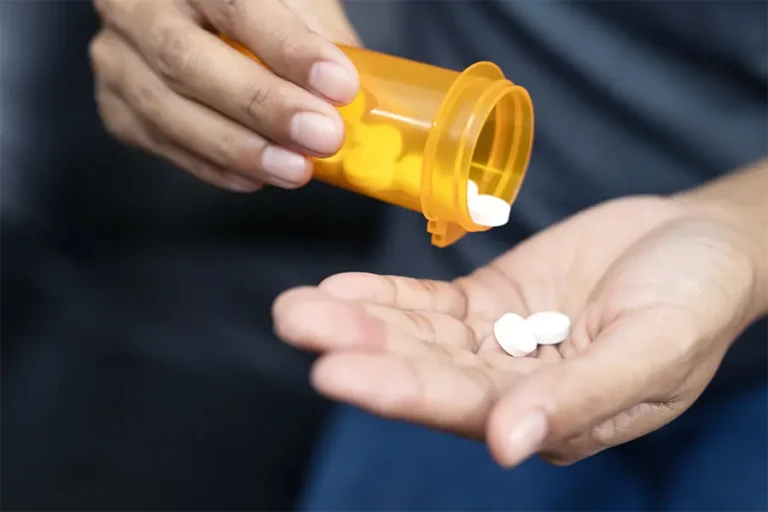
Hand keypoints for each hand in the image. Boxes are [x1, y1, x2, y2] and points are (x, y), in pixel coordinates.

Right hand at [90, 0, 359, 191]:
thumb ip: (321, 40)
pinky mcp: (116, 105)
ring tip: (297, 170)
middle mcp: (135, 5)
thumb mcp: (294, 1)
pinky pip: (161, 142)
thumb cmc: (259, 9)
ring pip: (165, 109)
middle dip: (262, 105)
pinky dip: (213, 165)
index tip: (340, 85)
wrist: (195, 17)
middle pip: (186, 58)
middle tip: (323, 137)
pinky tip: (258, 177)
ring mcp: (117, 57)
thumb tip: (363, 103)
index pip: (234, 3)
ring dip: (239, 147)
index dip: (287, 47)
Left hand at [272, 195, 764, 466]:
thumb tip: (509, 446)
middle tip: (296, 325)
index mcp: (552, 416)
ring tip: (297, 307)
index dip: (399, 389)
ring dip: (359, 320)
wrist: (701, 242)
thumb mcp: (652, 350)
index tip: (334, 371)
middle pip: (425, 371)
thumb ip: (581, 399)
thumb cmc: (695, 299)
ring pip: (417, 336)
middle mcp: (511, 386)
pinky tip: (339, 288)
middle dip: (360, 349)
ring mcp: (496, 341)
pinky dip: (386, 296)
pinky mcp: (490, 299)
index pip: (463, 408)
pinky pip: (430, 303)